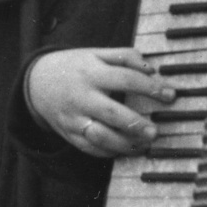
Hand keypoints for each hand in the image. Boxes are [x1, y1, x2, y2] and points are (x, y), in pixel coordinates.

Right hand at [28, 48, 175, 157]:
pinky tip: (126, 150)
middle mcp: (82, 96)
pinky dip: (110, 152)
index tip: (170, 95)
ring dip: (124, 143)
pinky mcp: (70, 135)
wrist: (36, 82)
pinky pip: (91, 148)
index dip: (151, 87)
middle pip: (112, 112)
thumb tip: (152, 68)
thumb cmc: (74, 66)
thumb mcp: (96, 53)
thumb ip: (124, 56)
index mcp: (92, 72)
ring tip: (144, 144)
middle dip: (136, 123)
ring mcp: (75, 118)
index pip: (126, 79)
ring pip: (101, 136)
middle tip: (155, 131)